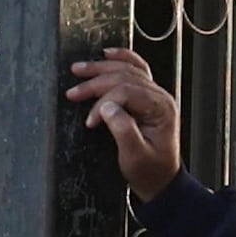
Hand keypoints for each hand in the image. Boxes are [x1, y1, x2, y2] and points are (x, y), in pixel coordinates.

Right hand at [64, 49, 181, 199]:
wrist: (161, 182)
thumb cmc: (150, 172)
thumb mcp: (135, 157)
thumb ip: (123, 130)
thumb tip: (107, 107)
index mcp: (161, 108)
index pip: (127, 91)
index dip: (103, 103)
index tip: (90, 121)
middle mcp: (160, 97)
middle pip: (125, 76)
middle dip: (96, 82)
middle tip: (74, 92)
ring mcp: (154, 95)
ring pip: (127, 69)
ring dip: (101, 68)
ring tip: (79, 70)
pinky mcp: (146, 97)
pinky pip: (136, 70)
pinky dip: (121, 59)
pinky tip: (107, 54)